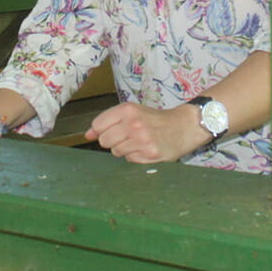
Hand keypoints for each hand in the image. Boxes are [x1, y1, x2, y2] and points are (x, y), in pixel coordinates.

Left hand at [85, 102, 207, 163]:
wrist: (184, 126)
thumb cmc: (156, 119)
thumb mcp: (132, 112)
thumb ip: (108, 121)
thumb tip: (87, 135)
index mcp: (128, 110)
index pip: (98, 124)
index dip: (101, 130)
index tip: (109, 131)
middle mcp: (134, 124)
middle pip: (105, 141)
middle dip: (112, 141)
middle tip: (126, 136)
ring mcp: (142, 140)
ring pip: (116, 152)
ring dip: (124, 149)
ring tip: (138, 142)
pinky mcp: (150, 153)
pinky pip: (130, 160)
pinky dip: (135, 156)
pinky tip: (145, 149)